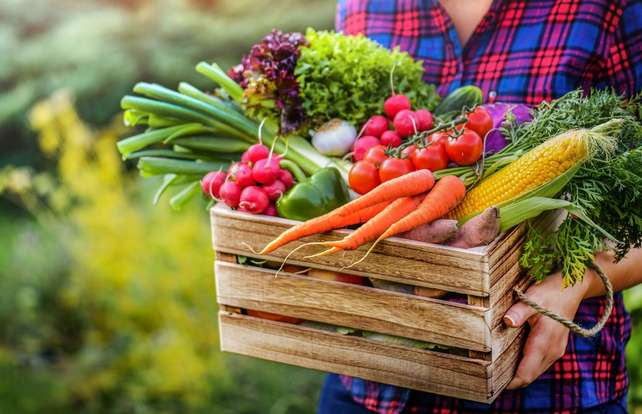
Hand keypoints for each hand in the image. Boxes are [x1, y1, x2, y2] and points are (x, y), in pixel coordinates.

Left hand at [503, 271, 592, 388]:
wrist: (572, 289)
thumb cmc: (550, 292)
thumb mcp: (532, 298)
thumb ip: (519, 311)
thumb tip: (507, 321)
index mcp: (544, 342)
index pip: (526, 373)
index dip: (511, 382)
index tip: (492, 383)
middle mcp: (552, 351)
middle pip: (529, 376)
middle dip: (512, 380)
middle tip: (489, 378)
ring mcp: (555, 350)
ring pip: (534, 371)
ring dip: (519, 373)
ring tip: (497, 370)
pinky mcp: (555, 347)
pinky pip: (539, 363)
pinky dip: (526, 366)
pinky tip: (511, 359)